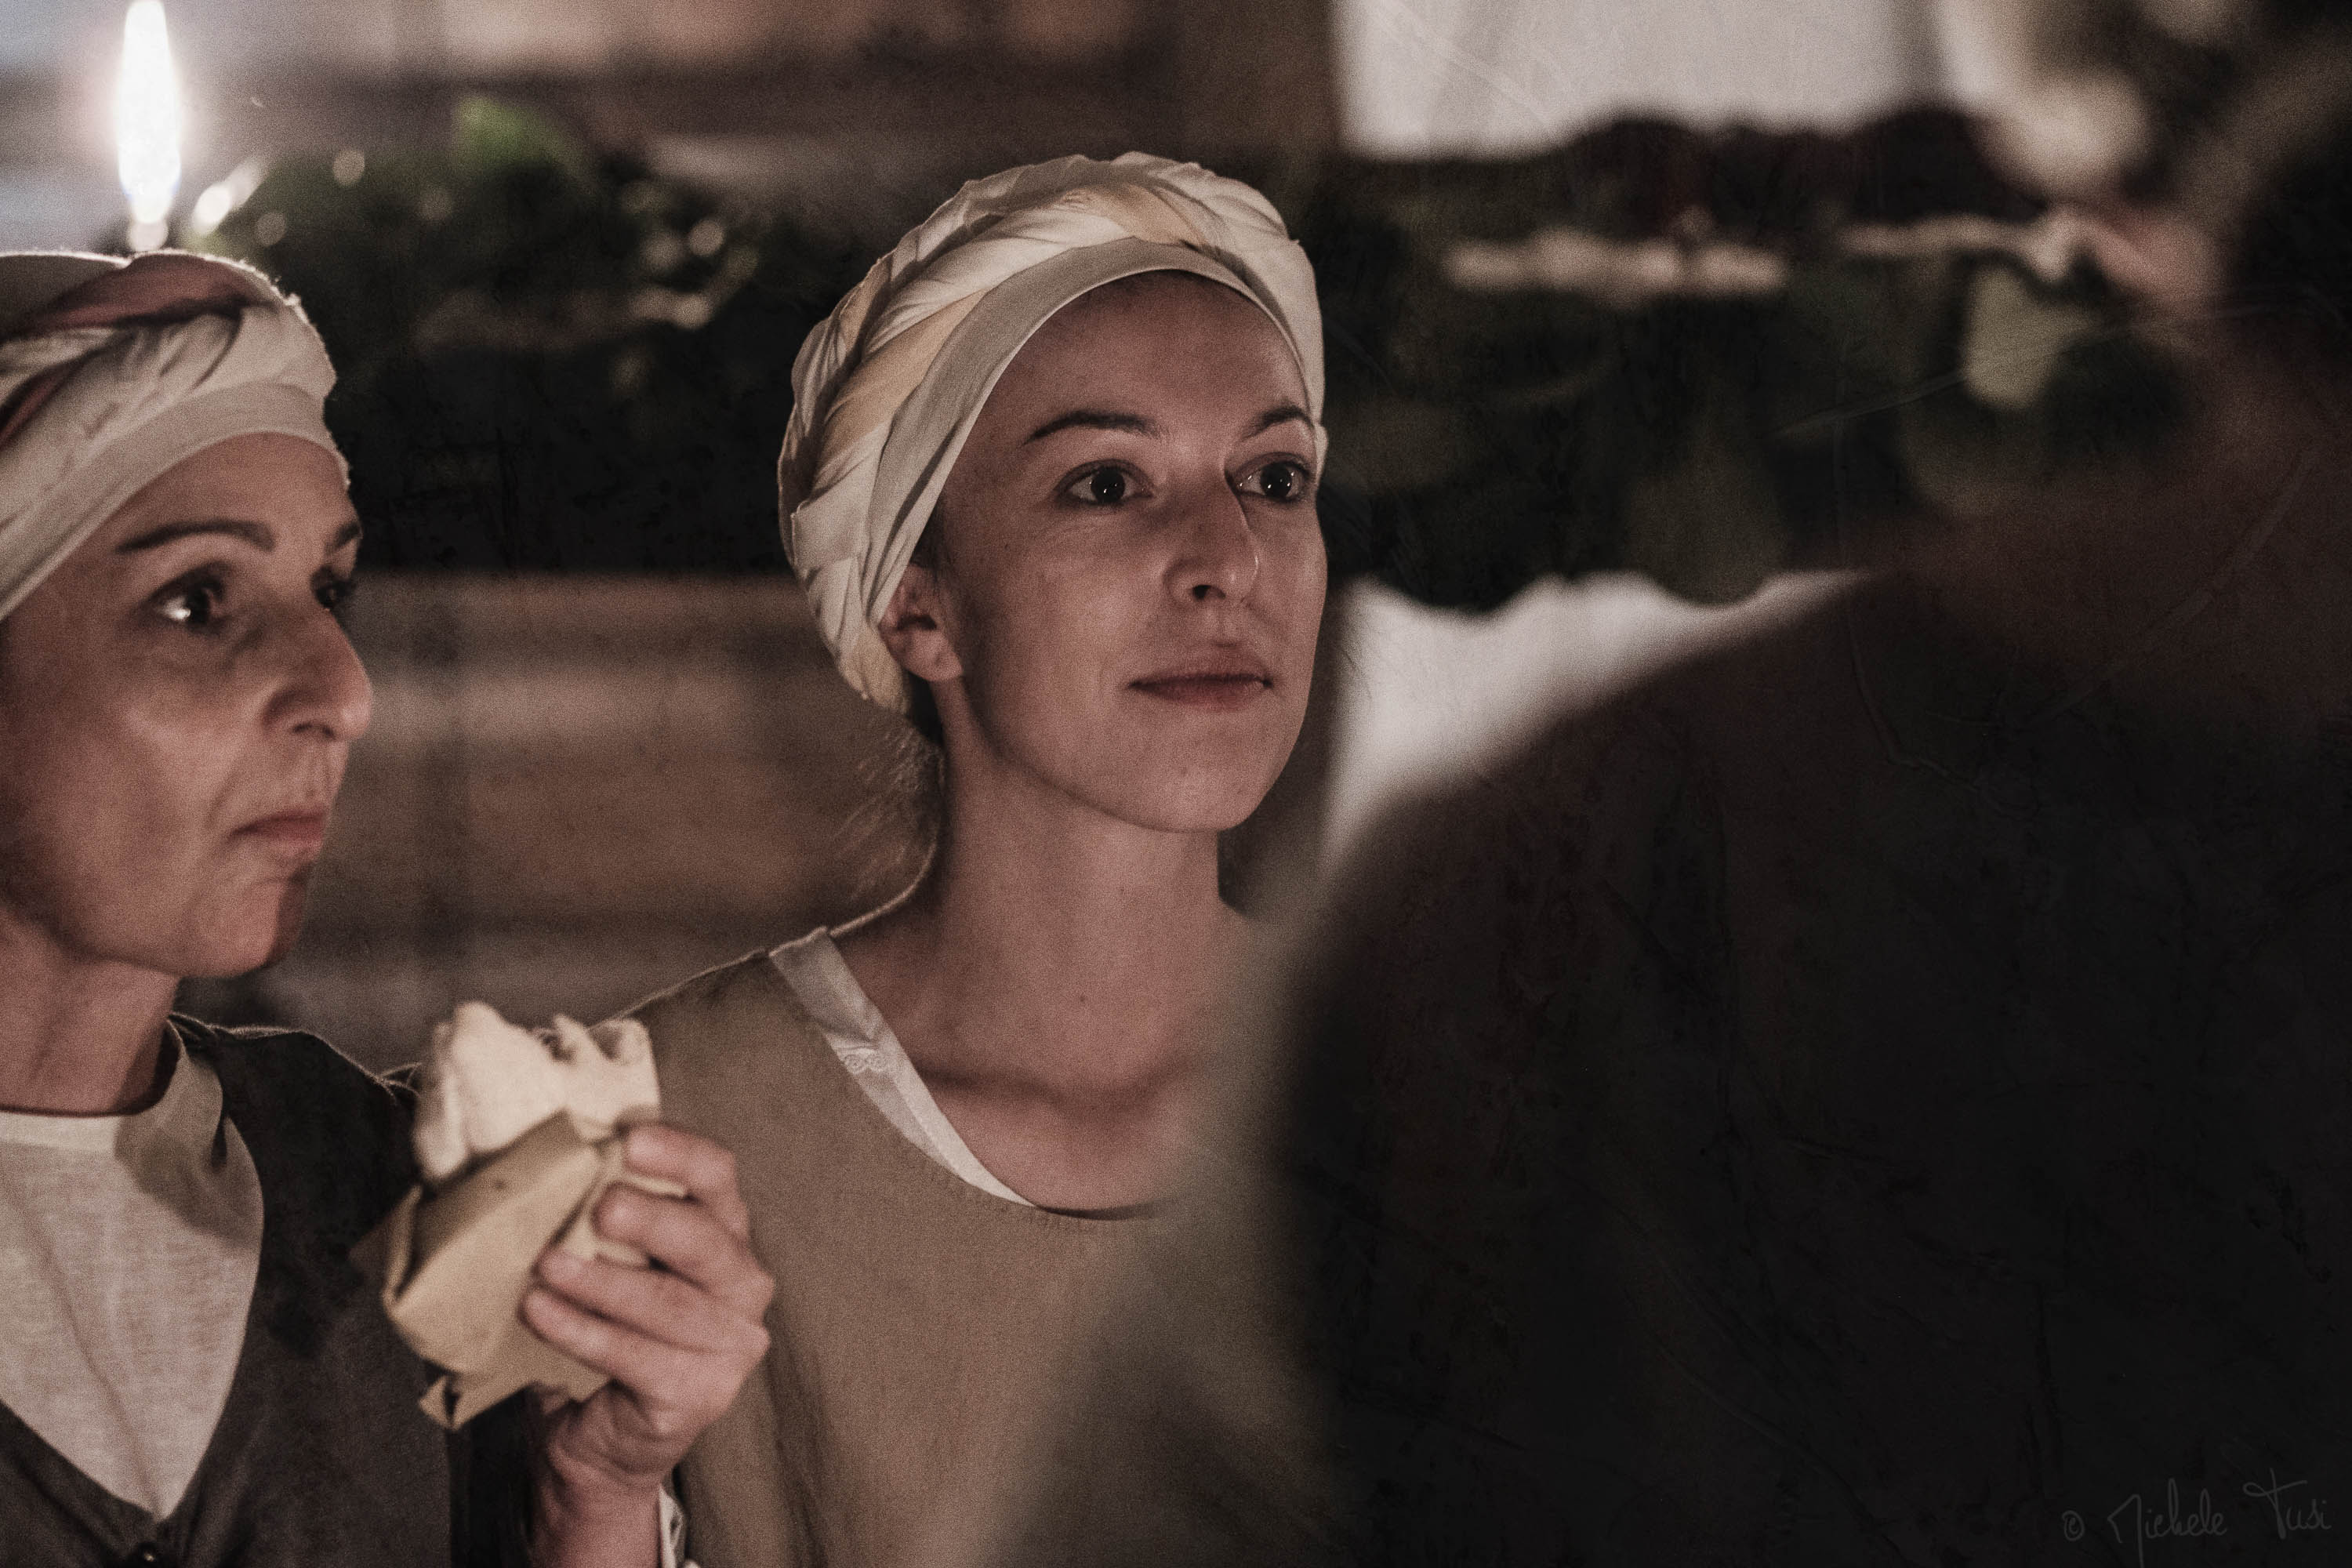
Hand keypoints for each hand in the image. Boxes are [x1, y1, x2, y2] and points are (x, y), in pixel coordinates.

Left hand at [520, 1124, 773, 1567]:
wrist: (598, 1437)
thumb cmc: (600, 1327)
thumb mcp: (603, 1262)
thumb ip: (591, 1215)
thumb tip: (532, 1162)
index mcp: (723, 1231)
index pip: (717, 1176)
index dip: (679, 1153)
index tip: (629, 1139)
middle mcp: (741, 1283)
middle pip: (705, 1240)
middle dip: (651, 1219)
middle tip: (600, 1207)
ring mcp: (729, 1344)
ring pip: (668, 1303)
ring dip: (602, 1282)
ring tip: (545, 1265)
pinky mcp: (700, 1395)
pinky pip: (637, 1357)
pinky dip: (582, 1331)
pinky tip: (540, 1312)